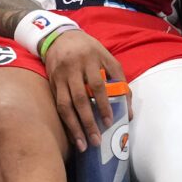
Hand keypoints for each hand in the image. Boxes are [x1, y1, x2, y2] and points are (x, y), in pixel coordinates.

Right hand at [40, 29, 125, 152]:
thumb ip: (120, 82)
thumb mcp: (107, 59)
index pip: (97, 85)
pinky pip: (58, 105)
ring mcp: (60, 76)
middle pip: (80, 99)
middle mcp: (73, 68)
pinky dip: (65, 121)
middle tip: (96, 140)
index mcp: (90, 60)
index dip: (104, 104)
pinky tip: (72, 134)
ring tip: (82, 144)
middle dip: (88, 122)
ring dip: (74, 127)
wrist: (60, 37)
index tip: (109, 122)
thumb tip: (129, 112)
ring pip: (65, 105)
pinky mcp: (52, 82)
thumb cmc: (89, 50)